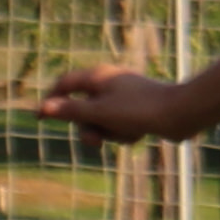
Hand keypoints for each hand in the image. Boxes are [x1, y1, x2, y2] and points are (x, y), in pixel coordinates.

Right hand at [44, 64, 191, 145]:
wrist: (179, 114)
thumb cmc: (139, 110)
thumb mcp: (100, 113)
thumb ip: (71, 111)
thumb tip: (44, 107)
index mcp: (98, 76)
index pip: (64, 84)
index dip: (51, 100)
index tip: (40, 118)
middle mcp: (109, 83)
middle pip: (83, 108)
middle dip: (89, 127)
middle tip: (96, 143)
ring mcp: (124, 96)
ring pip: (101, 120)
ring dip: (110, 132)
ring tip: (128, 133)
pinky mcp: (136, 109)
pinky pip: (118, 125)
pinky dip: (124, 133)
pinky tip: (139, 133)